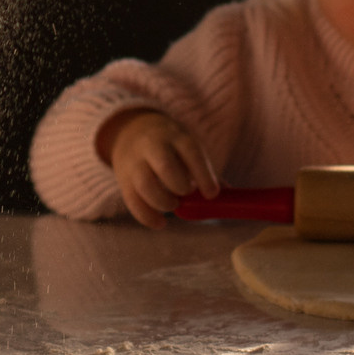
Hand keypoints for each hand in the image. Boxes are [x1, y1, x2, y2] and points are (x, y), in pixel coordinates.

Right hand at [100, 109, 220, 230]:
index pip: (190, 152)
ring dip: (163, 202)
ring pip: (145, 184)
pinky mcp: (123, 180)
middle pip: (165, 165)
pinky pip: (132, 201)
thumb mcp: (187, 148)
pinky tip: (161, 223)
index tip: (212, 194)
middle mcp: (153, 146)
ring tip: (173, 205)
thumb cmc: (169, 146)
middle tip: (186, 195)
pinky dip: (147, 217)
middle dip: (179, 186)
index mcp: (175, 136)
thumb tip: (229, 197)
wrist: (131, 131)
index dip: (203, 174)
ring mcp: (135, 162)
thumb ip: (205, 172)